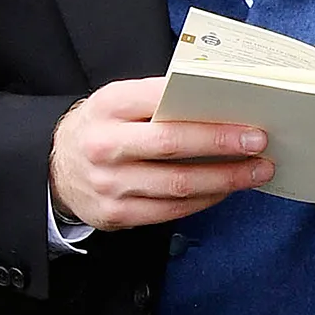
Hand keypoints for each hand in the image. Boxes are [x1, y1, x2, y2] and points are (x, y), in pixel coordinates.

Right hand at [48, 77, 273, 230]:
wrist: (56, 169)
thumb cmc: (102, 129)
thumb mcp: (117, 103)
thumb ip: (158, 100)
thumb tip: (219, 104)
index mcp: (108, 106)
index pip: (161, 102)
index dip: (205, 111)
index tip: (246, 116)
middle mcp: (104, 144)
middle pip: (172, 145)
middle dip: (222, 145)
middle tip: (259, 143)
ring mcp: (109, 183)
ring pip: (178, 184)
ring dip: (225, 179)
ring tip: (256, 171)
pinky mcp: (117, 214)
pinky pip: (172, 210)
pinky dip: (205, 200)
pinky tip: (225, 190)